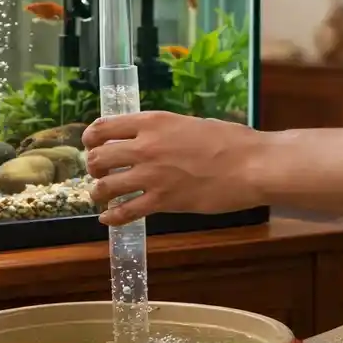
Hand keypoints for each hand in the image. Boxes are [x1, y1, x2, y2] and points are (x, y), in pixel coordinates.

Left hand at [82, 111, 267, 224]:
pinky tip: (108, 219)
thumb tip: (150, 138)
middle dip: (94, 167)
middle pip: (98, 158)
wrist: (251, 166)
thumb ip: (164, 131)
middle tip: (100, 173)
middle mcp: (146, 146)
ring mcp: (152, 175)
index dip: (91, 138)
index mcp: (152, 122)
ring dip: (99, 193)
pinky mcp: (163, 201)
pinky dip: (112, 217)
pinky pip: (126, 211)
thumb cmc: (230, 141)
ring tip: (101, 196)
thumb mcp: (189, 124)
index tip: (91, 145)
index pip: (103, 127)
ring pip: (106, 186)